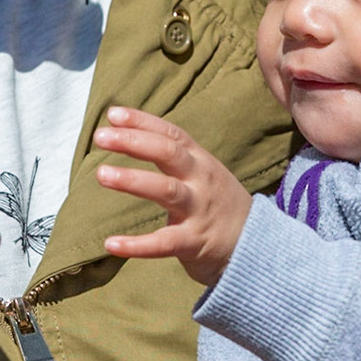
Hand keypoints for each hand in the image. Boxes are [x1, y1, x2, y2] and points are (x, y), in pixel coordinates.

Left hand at [93, 107, 253, 285]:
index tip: (112, 114)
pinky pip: (163, 243)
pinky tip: (110, 244)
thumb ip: (175, 157)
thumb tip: (132, 136)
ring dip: (132, 180)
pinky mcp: (194, 242)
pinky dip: (136, 245)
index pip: (172, 134)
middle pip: (169, 152)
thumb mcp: (205, 174)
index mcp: (200, 161)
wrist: (259, 246)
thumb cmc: (220, 206)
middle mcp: (201, 180)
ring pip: (166, 190)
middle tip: (100, 136)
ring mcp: (199, 210)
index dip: (143, 121)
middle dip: (134, 141)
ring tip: (101, 174)